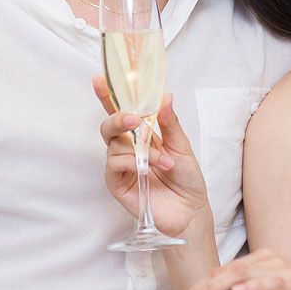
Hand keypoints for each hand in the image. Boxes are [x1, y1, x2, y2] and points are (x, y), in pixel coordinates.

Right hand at [93, 76, 210, 238]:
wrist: (190, 210)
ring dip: (141, 150)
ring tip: (164, 162)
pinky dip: (131, 162)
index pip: (121, 112)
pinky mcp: (117, 184)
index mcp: (141, 135)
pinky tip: (146, 168)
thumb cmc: (186, 178)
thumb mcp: (181, 145)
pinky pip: (114, 164)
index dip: (108, 96)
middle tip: (134, 119)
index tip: (100, 79)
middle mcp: (127, 149)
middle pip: (109, 126)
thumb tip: (165, 96)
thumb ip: (169, 122)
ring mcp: (121, 166)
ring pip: (114, 145)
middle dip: (117, 117)